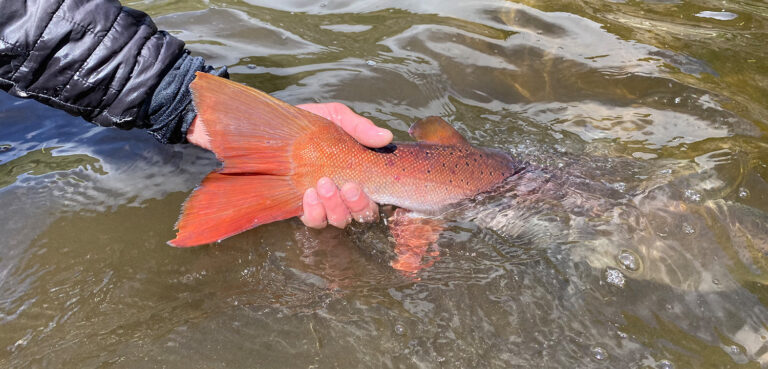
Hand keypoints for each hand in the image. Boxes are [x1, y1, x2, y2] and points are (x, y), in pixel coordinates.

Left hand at [296, 103, 391, 228]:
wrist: (277, 127)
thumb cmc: (311, 124)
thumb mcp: (336, 117)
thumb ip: (360, 127)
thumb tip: (386, 137)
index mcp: (357, 176)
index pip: (371, 202)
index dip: (366, 202)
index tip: (354, 185)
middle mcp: (343, 196)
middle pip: (359, 215)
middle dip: (354, 205)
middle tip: (345, 186)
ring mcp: (323, 203)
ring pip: (337, 219)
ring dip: (333, 207)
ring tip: (322, 185)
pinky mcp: (303, 207)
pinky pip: (313, 220)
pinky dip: (313, 211)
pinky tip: (308, 193)